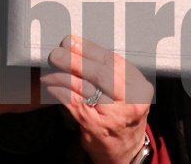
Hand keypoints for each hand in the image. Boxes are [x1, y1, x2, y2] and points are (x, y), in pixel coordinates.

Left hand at [42, 35, 152, 163]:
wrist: (125, 149)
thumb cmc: (123, 114)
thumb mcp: (128, 91)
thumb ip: (111, 72)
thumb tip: (77, 49)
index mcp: (140, 86)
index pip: (113, 61)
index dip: (89, 49)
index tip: (72, 41)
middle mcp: (131, 100)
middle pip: (100, 73)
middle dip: (75, 60)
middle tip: (57, 53)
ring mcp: (114, 114)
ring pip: (84, 87)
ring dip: (62, 76)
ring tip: (50, 70)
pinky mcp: (96, 126)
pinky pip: (73, 102)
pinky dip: (59, 91)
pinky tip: (51, 86)